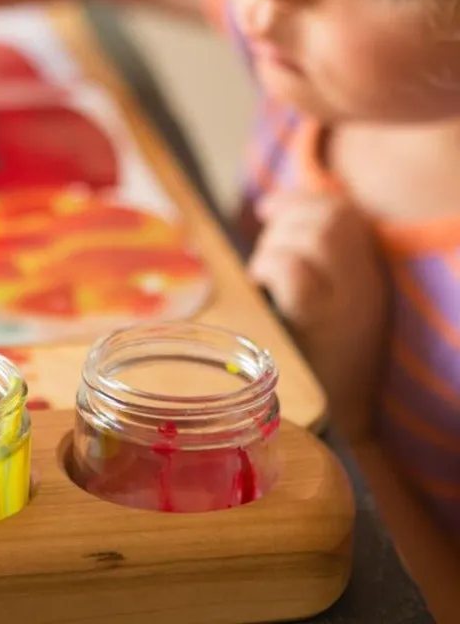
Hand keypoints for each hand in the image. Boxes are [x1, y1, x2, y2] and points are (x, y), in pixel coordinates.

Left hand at [248, 190, 388, 441]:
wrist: (345, 431)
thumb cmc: (321, 366)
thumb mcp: (329, 310)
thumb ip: (311, 268)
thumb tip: (269, 220)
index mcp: (369, 277)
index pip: (344, 213)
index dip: (302, 200)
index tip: (267, 207)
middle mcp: (367, 285)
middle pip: (332, 219)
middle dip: (286, 222)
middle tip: (262, 261)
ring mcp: (350, 304)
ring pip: (314, 237)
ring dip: (275, 247)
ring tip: (262, 282)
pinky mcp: (325, 324)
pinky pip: (294, 271)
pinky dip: (271, 269)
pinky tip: (262, 291)